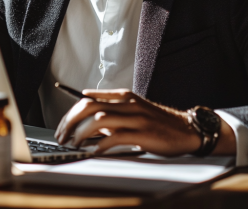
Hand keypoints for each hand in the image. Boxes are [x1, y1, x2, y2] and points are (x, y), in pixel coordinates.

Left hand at [55, 89, 235, 156]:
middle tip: (62, 136)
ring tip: (75, 144)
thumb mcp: (134, 110)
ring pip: (99, 120)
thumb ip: (113, 113)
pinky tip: (95, 151)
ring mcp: (135, 118)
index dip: (71, 112)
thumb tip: (89, 120)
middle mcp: (127, 104)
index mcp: (123, 96)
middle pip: (89, 106)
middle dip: (71, 121)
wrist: (185, 129)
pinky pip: (115, 137)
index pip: (89, 98)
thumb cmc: (157, 122)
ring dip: (82, 133)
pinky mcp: (142, 134)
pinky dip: (101, 145)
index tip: (61, 124)